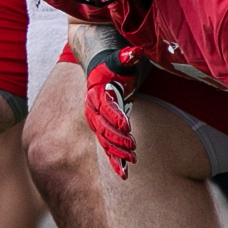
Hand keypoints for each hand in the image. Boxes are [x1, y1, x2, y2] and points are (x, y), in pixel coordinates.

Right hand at [81, 41, 147, 177]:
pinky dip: (115, 161)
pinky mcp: (104, 130)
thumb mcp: (120, 58)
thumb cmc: (114, 64)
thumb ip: (126, 56)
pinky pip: (107, 148)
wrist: (101, 68)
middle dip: (117, 139)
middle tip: (133, 148)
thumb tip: (134, 53)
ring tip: (130, 162)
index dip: (115, 117)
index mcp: (96, 93)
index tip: (127, 126)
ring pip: (104, 141)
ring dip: (116, 153)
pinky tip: (124, 174)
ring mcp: (97, 122)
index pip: (105, 107)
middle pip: (103, 128)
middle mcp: (93, 110)